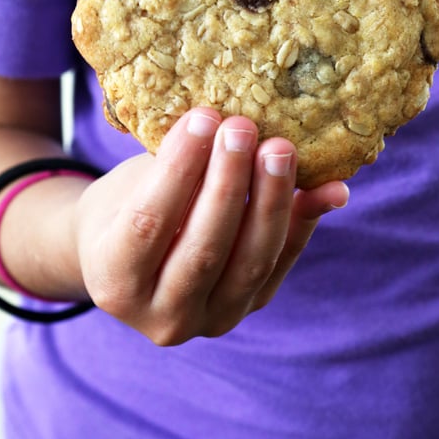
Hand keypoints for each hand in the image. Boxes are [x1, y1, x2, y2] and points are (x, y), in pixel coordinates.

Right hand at [75, 108, 348, 344]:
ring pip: (250, 261)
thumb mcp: (135, 182)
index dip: (177, 169)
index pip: (148, 224)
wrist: (133, 256)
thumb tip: (225, 125)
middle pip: (204, 249)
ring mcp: (211, 320)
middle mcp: (161, 314)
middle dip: (229, 183)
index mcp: (113, 280)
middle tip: (243, 128)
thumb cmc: (128, 204)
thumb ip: (173, 163)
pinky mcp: (250, 306)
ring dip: (271, 200)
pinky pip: (282, 263)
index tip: (202, 118)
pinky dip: (304, 222)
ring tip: (280, 149)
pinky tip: (325, 187)